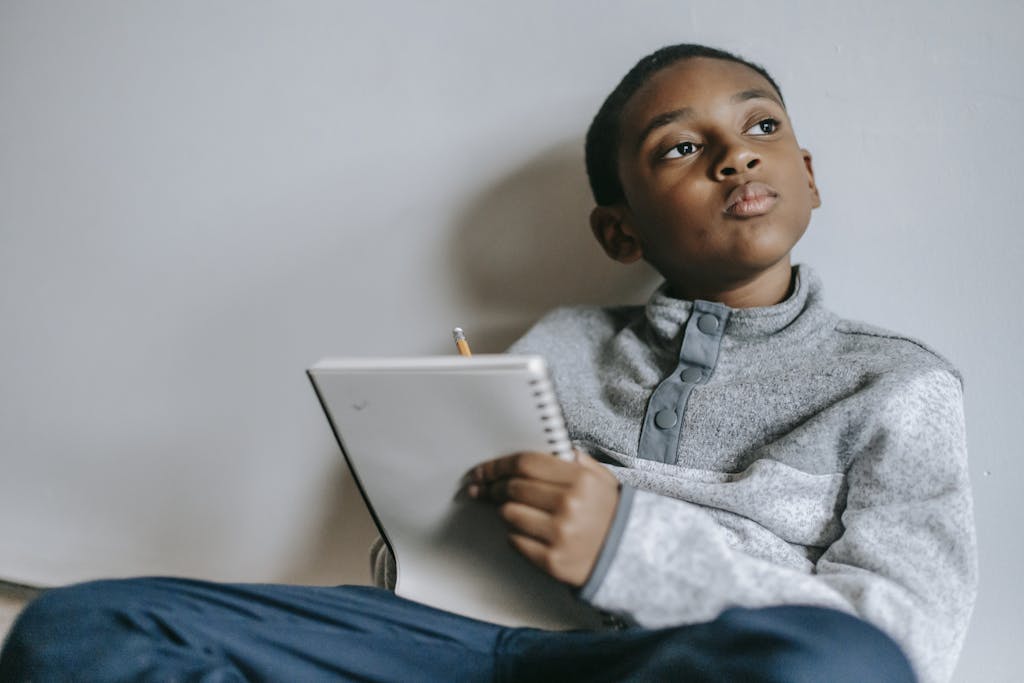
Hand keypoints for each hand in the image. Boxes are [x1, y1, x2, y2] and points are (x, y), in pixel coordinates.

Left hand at [467, 451, 619, 586]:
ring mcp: (559, 535)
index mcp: (580, 480)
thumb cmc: (610, 515)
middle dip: (494, 487)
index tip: (484, 469)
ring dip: (505, 511)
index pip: (525, 463)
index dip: (498, 465)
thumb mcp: (601, 479)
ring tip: (515, 511)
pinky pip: (515, 541)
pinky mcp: (552, 561)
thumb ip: (574, 460)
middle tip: (488, 489)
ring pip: (509, 514)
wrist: (629, 557)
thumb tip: (540, 449)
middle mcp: (569, 505)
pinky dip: (515, 535)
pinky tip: (528, 532)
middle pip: (513, 488)